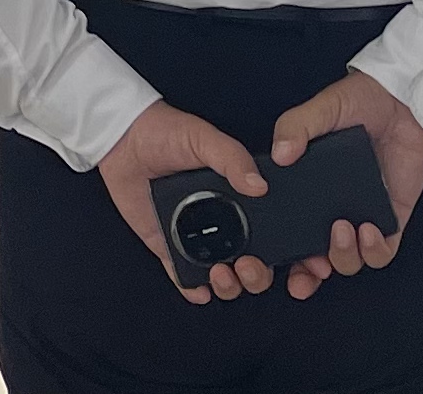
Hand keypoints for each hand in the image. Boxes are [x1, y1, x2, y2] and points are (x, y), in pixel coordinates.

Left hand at [95, 99, 275, 303]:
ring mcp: (195, 235)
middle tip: (248, 266)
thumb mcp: (205, 139)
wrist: (124, 138)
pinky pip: (182, 274)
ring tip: (222, 274)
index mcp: (239, 198)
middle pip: (251, 263)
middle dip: (257, 275)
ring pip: (222, 275)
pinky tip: (200, 290)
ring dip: (229, 285)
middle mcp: (222, 221)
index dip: (288, 253)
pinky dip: (192, 288)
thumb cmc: (167, 132)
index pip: (272, 232)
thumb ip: (232, 158)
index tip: (298, 265)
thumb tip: (259, 185)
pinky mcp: (167, 244)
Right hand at [265, 70, 422, 298]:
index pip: (288, 232)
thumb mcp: (320, 109)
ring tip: (343, 231)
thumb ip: (295, 127)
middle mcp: (331, 209)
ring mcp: (361, 216)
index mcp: (308, 189)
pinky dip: (374, 250)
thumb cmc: (359, 101)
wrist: (401, 99)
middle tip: (310, 267)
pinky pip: (383, 251)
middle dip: (310, 274)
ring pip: (349, 261)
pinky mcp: (391, 217)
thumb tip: (280, 154)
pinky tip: (369, 231)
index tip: (272, 261)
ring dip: (344, 256)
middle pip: (316, 259)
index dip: (280, 255)